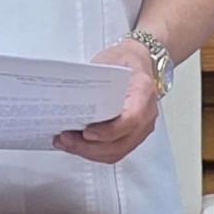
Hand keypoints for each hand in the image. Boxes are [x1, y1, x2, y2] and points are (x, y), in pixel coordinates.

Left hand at [52, 39, 159, 163]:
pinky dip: (94, 152)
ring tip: (66, 143)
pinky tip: (76, 145)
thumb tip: (69, 92)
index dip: (109, 131)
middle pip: (120, 143)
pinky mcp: (131, 135)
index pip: (130, 120)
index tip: (87, 132)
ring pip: (116, 152)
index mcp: (143, 92)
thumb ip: (95, 77)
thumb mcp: (110, 60)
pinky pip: (115, 150)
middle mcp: (146, 114)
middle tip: (66, 139)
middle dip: (90, 147)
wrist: (139, 61)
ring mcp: (141, 128)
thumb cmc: (125, 60)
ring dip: (89, 152)